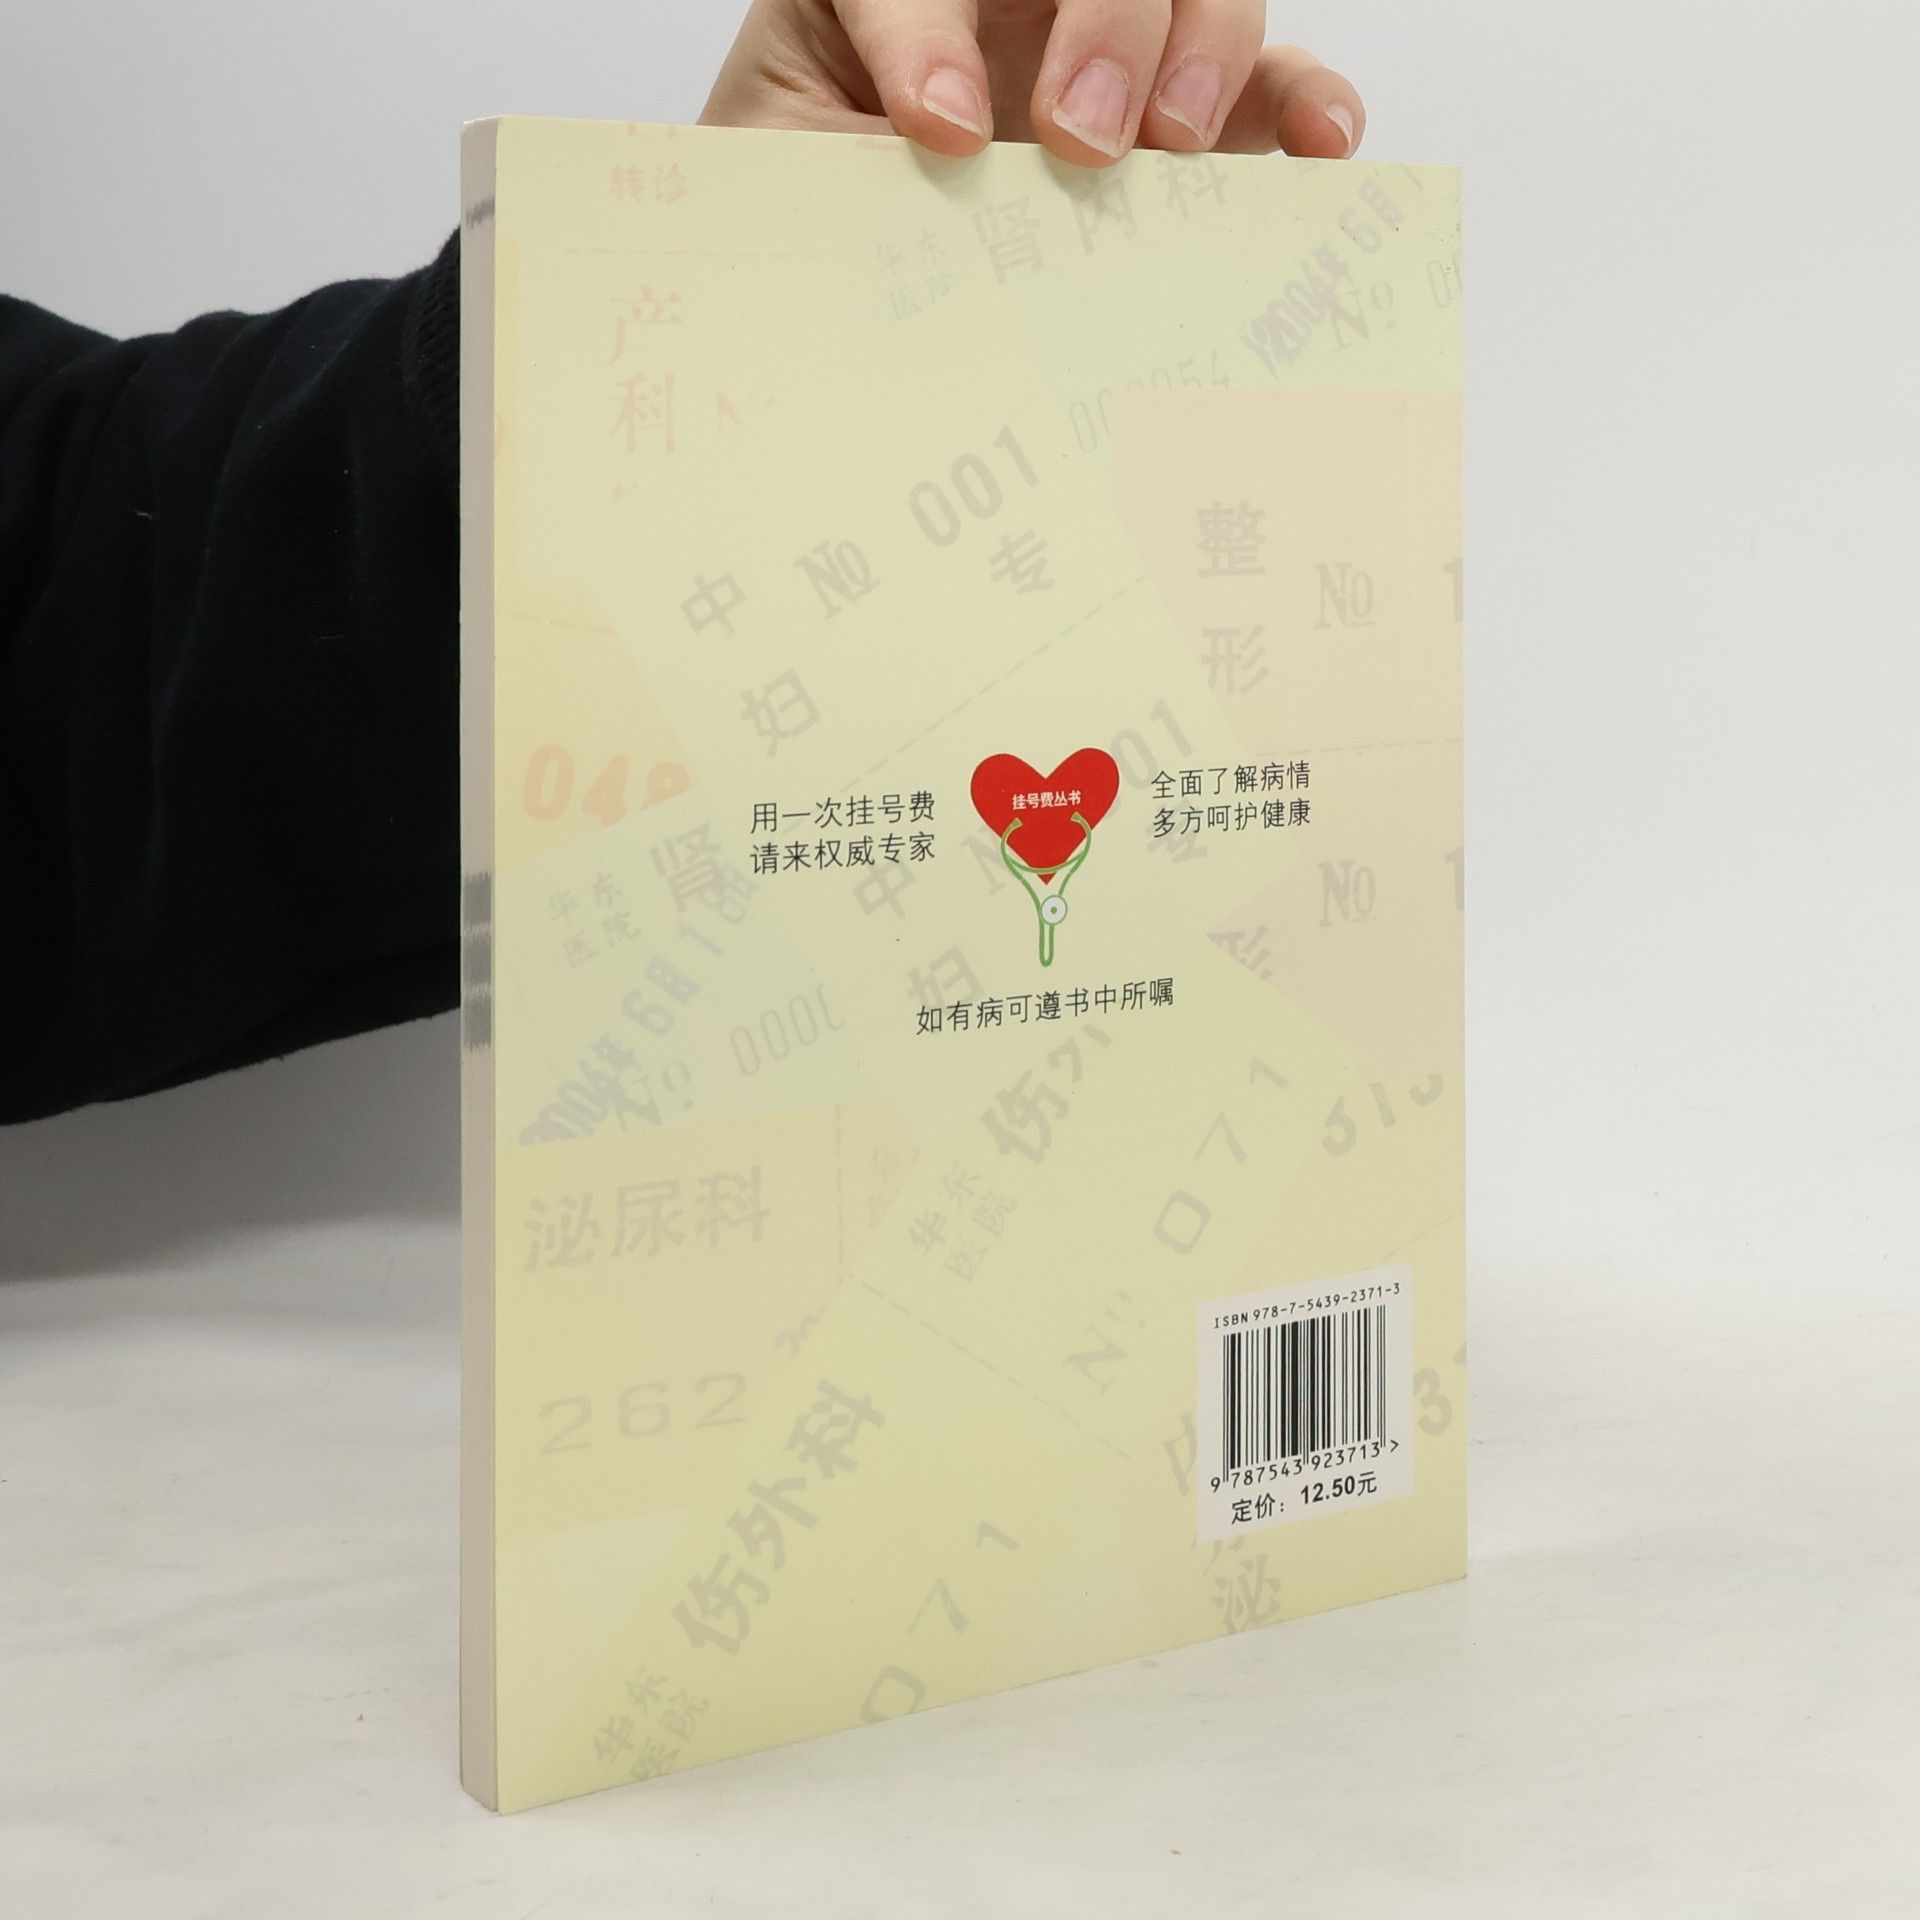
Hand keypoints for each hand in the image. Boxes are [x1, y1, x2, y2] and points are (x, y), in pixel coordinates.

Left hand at [699, 1, 1363, 165]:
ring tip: (1170, 145)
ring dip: (1199, 56)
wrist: (827, 295)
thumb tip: (919, 185)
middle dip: (1105, 27)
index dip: (928, 29)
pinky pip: (1272, 89)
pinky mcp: (1185, 129)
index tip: (937, 130)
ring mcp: (1112, 58)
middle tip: (1080, 135)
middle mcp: (1017, 6)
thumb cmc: (810, 225)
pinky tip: (1319, 144)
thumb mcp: (787, 180)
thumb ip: (830, 161)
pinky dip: (1303, 104)